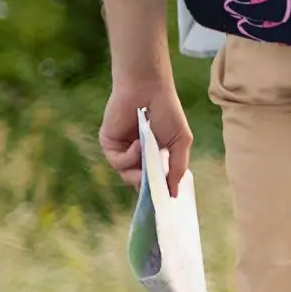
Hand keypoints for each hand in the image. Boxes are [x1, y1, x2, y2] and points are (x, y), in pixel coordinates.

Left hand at [99, 80, 191, 198]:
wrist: (148, 89)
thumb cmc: (168, 111)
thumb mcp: (180, 141)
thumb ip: (178, 168)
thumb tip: (174, 194)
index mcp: (154, 155)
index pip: (153, 180)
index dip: (157, 191)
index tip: (163, 201)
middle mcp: (137, 156)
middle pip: (139, 182)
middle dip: (147, 185)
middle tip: (155, 185)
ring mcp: (122, 151)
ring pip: (127, 175)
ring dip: (139, 169)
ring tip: (148, 153)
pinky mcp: (109, 145)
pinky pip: (118, 162)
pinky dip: (130, 157)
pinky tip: (139, 143)